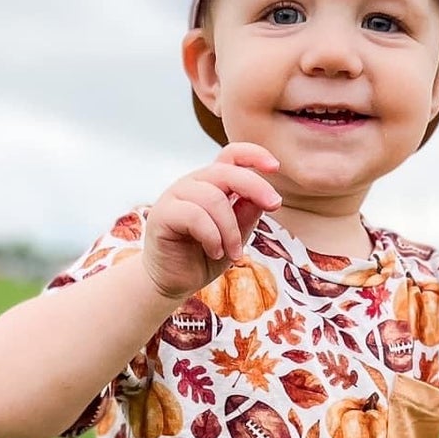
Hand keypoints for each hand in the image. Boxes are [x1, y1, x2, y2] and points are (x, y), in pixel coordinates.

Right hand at [141, 142, 283, 301]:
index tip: (275, 167)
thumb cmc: (203, 257)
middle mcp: (193, 184)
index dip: (254, 154)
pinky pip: (195, 216)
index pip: (231, 156)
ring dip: (230, 230)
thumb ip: (247, 215)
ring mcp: (175, 195)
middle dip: (256, 187)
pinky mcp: (162, 214)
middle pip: (227, 172)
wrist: (173, 283)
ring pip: (213, 198)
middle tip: (274, 206)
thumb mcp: (235, 237)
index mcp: (211, 184)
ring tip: (233, 253)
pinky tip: (215, 252)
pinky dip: (213, 237)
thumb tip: (265, 197)